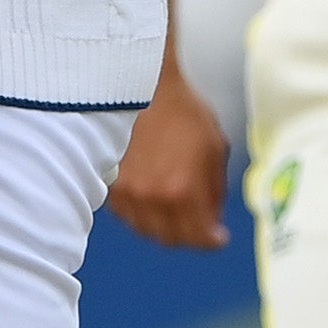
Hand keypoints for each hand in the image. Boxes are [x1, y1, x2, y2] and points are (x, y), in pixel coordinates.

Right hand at [105, 58, 230, 248]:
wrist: (142, 86)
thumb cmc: (182, 110)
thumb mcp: (215, 147)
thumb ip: (215, 190)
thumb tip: (214, 219)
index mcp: (183, 190)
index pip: (200, 237)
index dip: (212, 241)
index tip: (218, 237)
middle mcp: (152, 197)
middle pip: (172, 240)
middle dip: (189, 236)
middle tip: (197, 223)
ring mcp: (127, 192)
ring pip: (146, 230)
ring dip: (162, 227)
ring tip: (173, 210)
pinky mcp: (110, 182)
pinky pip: (126, 214)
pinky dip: (140, 213)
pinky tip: (150, 198)